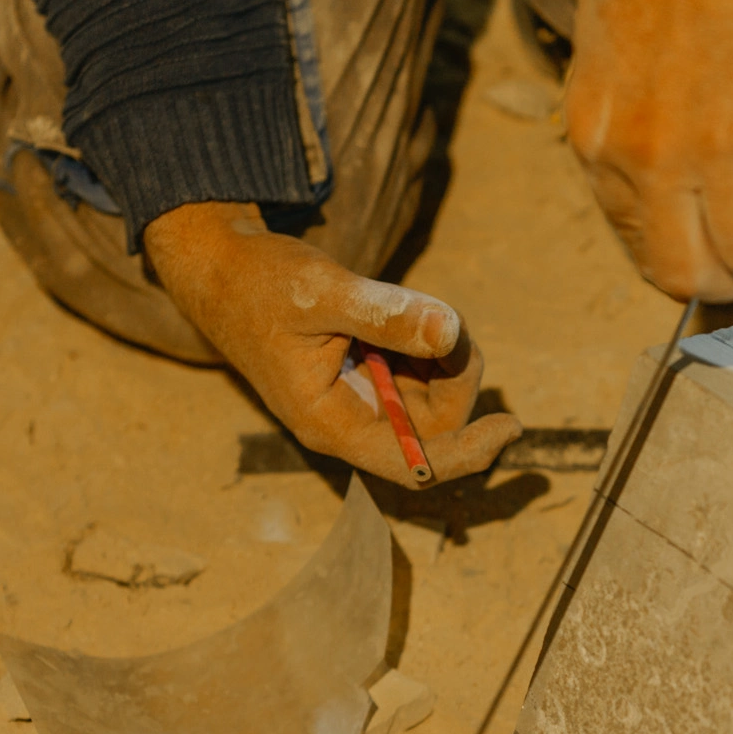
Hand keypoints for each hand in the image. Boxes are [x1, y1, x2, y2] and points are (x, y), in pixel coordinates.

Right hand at [143, 204, 517, 486]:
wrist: (222, 268)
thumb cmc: (259, 284)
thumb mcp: (323, 293)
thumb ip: (387, 314)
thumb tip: (452, 330)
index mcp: (333, 424)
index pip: (415, 465)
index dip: (469, 452)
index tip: (510, 424)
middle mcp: (350, 422)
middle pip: (434, 427)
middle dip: (455, 376)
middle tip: (446, 319)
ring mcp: (359, 400)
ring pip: (431, 397)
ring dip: (444, 356)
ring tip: (417, 308)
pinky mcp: (365, 375)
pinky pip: (418, 373)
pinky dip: (428, 342)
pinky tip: (406, 312)